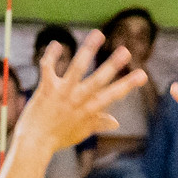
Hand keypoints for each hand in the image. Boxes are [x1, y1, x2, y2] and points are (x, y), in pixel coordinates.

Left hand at [13, 31, 148, 157]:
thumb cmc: (58, 139)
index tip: (143, 74)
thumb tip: (116, 122)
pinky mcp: (47, 88)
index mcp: (89, 110)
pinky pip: (48, 67)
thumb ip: (99, 123)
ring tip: (98, 34)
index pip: (113, 94)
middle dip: (112, 65)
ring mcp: (63, 93)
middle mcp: (78, 99)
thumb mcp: (82, 132)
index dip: (128, 84)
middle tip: (126, 51)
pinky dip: (51, 55)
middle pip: (98, 79)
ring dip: (88, 50)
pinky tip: (56, 43)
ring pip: (77, 68)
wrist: (35, 143)